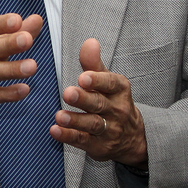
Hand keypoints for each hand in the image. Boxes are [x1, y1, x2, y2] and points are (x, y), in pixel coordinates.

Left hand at [50, 38, 147, 165]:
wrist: (132, 138)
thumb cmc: (112, 101)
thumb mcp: (107, 82)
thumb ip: (94, 63)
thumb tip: (89, 42)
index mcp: (120, 91)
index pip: (112, 84)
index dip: (98, 80)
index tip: (84, 77)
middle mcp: (117, 111)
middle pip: (100, 104)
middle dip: (84, 99)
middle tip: (68, 93)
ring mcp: (109, 130)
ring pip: (92, 124)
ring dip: (75, 120)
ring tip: (59, 116)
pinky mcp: (98, 146)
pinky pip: (83, 141)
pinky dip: (68, 136)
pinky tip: (55, 131)